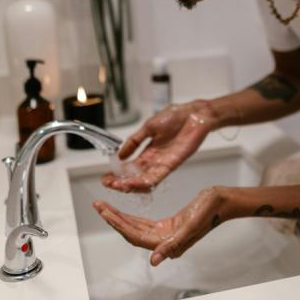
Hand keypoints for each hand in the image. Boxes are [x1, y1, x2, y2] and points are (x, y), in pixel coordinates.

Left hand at [93, 187, 225, 265]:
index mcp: (169, 242)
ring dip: (120, 217)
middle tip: (98, 205)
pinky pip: (144, 223)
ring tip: (105, 206)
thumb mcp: (192, 225)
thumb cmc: (211, 210)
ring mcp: (166, 233)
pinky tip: (123, 212)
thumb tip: (155, 260)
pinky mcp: (169, 225)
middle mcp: (165, 241)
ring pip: (136, 227)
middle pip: (132, 232)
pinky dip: (132, 216)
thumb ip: (173, 244)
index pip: (135, 236)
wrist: (222, 202)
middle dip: (113, 219)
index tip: (105, 212)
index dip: (118, 224)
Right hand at [102, 100, 217, 192]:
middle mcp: (154, 161)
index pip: (130, 167)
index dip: (117, 173)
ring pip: (144, 181)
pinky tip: (131, 183)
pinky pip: (156, 177)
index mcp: (148, 151)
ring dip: (129, 184)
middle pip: (135, 177)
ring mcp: (163, 164)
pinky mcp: (171, 165)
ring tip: (116, 185)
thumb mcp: (149, 127)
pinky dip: (143, 182)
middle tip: (107, 183)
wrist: (194, 114)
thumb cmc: (176, 117)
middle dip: (120, 182)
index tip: (105, 176)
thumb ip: (134, 141)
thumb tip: (119, 155)